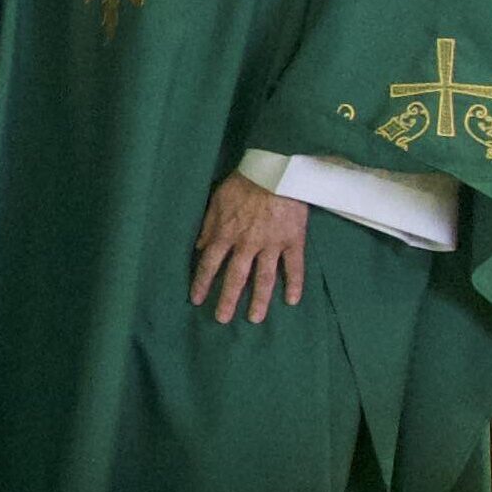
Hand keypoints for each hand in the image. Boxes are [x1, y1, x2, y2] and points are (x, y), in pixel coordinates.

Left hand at [192, 177, 309, 325]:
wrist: (276, 171)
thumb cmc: (243, 183)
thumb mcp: (217, 201)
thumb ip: (208, 225)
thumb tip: (198, 247)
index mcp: (226, 234)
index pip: (209, 264)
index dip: (202, 283)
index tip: (197, 299)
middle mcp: (247, 244)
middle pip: (235, 277)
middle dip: (228, 300)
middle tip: (222, 319)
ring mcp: (272, 244)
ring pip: (264, 278)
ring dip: (260, 300)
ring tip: (255, 318)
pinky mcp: (293, 241)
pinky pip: (295, 267)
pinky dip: (294, 284)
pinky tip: (292, 300)